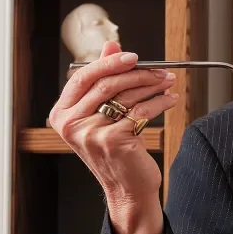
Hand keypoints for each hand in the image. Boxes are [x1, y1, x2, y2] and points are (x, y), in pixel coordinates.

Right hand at [49, 41, 176, 211]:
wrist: (127, 188)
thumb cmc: (115, 150)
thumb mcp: (103, 115)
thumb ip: (103, 80)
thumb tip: (111, 45)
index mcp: (62, 114)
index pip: (83, 77)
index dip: (109, 62)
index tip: (134, 57)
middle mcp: (71, 125)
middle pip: (107, 84)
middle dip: (138, 73)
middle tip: (160, 71)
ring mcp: (91, 134)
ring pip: (125, 96)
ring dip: (152, 85)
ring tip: (167, 83)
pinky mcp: (113, 141)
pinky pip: (141, 111)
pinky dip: (160, 103)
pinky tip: (170, 100)